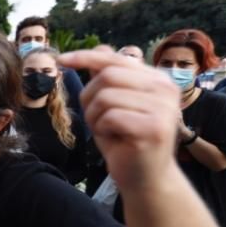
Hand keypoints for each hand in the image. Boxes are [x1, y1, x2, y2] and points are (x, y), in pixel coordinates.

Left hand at [60, 49, 179, 191]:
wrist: (145, 179)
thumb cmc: (126, 141)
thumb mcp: (114, 105)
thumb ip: (109, 78)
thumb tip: (98, 48)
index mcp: (157, 79)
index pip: (115, 59)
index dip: (85, 57)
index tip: (60, 60)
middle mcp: (165, 89)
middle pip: (106, 75)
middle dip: (89, 97)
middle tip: (96, 119)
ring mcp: (163, 107)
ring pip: (105, 96)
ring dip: (95, 116)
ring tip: (107, 131)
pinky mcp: (154, 127)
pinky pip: (110, 116)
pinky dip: (102, 129)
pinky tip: (115, 140)